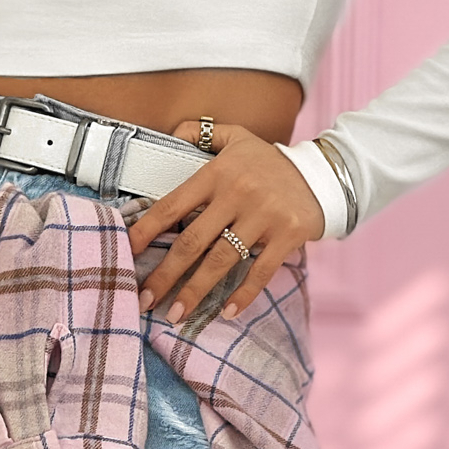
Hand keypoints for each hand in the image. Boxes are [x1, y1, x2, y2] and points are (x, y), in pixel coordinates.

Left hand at [127, 121, 323, 326]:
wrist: (321, 173)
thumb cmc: (269, 163)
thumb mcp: (236, 137)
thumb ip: (201, 133)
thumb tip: (169, 134)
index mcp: (217, 172)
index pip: (173, 204)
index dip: (147, 230)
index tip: (127, 252)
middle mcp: (237, 193)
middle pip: (192, 241)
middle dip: (165, 275)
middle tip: (144, 300)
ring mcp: (263, 216)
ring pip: (221, 261)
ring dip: (196, 292)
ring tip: (176, 315)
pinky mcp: (286, 235)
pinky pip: (260, 272)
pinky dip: (243, 295)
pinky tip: (225, 314)